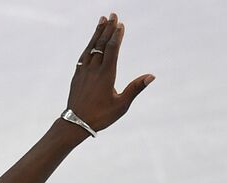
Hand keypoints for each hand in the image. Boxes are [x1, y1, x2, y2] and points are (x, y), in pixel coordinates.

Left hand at [67, 13, 154, 132]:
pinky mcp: (77, 75)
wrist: (75, 124)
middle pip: (101, 44)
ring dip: (97, 33)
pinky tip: (91, 42)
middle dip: (108, 29)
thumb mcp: (121, 105)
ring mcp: (83, 71)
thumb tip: (151, 76)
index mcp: (106, 75)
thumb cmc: (101, 116)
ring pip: (91, 48)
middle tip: (113, 15)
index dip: (116, 36)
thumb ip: (135, 88)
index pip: (112, 49)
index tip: (120, 24)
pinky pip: (83, 56)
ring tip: (102, 20)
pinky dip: (89, 46)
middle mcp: (94, 69)